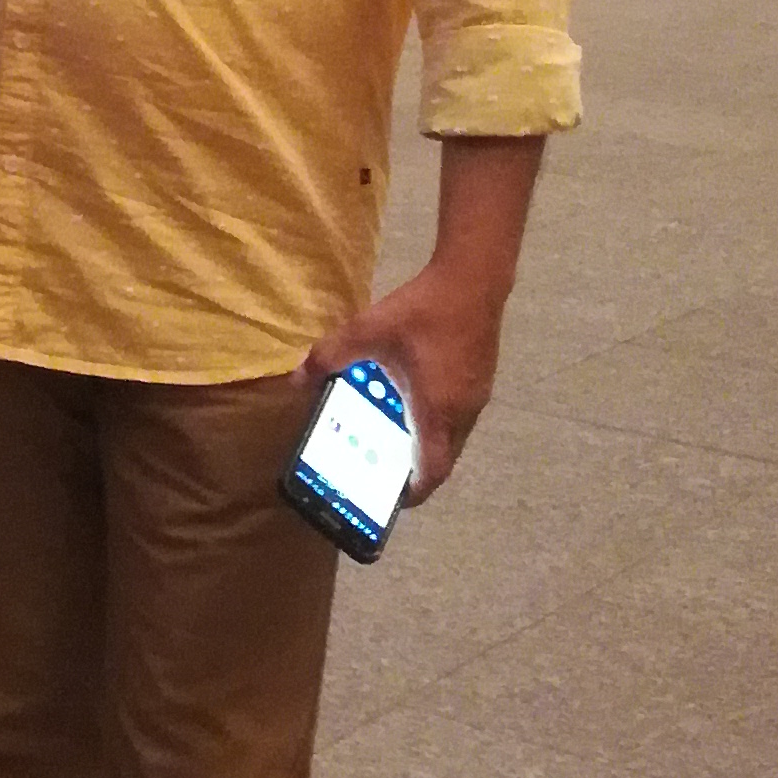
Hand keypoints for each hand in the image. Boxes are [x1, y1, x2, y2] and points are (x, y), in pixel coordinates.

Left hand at [298, 263, 507, 506]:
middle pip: (443, 458)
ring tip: (394, 437)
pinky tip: (414, 401)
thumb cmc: (422, 311)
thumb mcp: (366, 331)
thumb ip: (328, 358)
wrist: (473, 279)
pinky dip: (437, 422)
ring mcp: (477, 397)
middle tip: (385, 468)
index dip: (413, 492)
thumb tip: (296, 380)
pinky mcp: (481, 381)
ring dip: (427, 444)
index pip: (432, 471)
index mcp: (437, 411)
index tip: (392, 499)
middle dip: (416, 470)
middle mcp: (463, 413)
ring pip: (453, 438)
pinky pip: (459, 417)